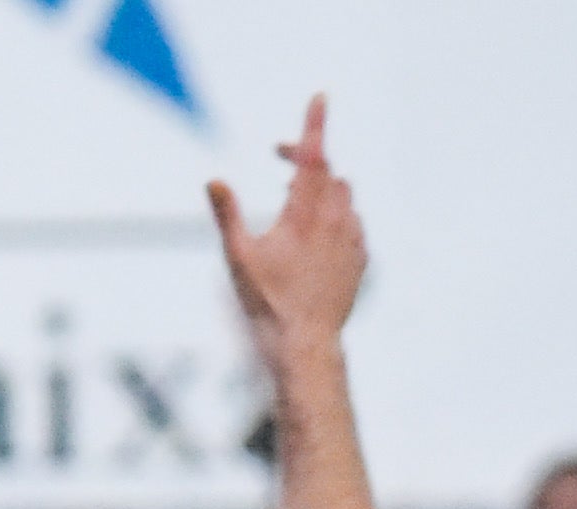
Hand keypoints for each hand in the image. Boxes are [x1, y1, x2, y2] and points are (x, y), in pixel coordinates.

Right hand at [208, 96, 361, 361]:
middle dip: (308, 160)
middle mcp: (336, 218)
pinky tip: (314, 239)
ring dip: (322, 190)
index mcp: (305, 212)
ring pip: (345, 196)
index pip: (313, 155)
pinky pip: (353, 223)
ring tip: (295, 205)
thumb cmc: (267, 302)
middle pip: (329, 172)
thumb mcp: (237, 257)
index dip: (314, 125)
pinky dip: (335, 218)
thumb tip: (214, 181)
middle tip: (282, 160)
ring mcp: (354, 237)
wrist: (306, 341)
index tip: (319, 98)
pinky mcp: (362, 256)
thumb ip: (227, 214)